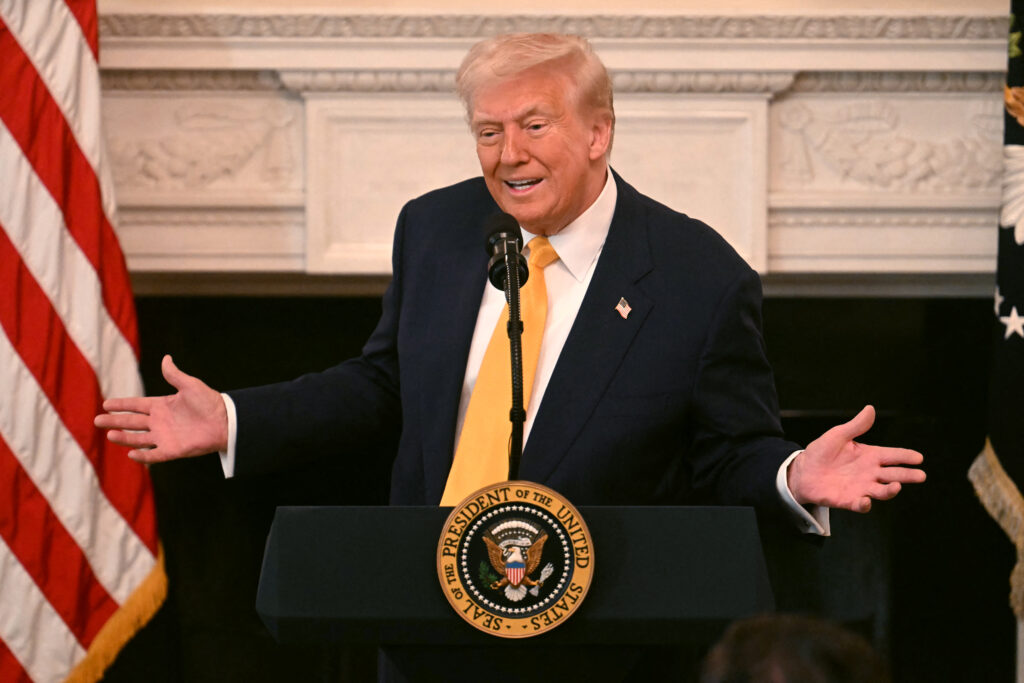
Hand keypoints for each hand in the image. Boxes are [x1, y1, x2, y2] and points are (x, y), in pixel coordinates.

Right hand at [94, 355, 227, 462]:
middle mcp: (160, 422)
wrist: (226, 421)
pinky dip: (143, 456)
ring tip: (110, 434)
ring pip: (139, 438)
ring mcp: (165, 437)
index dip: (121, 405)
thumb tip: (166, 357)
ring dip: (124, 438)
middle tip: (97, 420)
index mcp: (162, 405)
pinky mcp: (173, 450)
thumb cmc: (209, 402)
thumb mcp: (190, 385)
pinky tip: (130, 454)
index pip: (136, 405)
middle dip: (114, 421)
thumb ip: (174, 375)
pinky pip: (154, 455)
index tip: (105, 403)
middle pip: (132, 422)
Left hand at [787, 405, 925, 512]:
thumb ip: (856, 426)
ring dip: (890, 490)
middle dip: (907, 475)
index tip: (918, 457)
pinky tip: (866, 500)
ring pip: (881, 491)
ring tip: (896, 486)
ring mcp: (861, 487)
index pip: (892, 455)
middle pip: (893, 474)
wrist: (803, 470)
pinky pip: (860, 505)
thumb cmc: (822, 452)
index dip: (905, 456)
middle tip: (920, 475)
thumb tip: (870, 409)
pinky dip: (865, 504)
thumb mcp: (838, 435)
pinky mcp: (849, 500)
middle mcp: (869, 473)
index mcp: (869, 456)